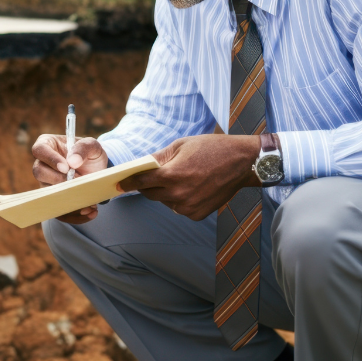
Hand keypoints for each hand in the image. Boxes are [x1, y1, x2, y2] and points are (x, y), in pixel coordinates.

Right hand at [30, 134, 108, 223]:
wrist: (96, 170)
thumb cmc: (89, 153)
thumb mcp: (92, 145)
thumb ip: (83, 148)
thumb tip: (72, 162)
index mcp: (47, 145)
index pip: (40, 149)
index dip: (50, 159)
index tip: (66, 167)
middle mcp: (42, 164)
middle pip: (39, 172)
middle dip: (58, 180)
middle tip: (77, 182)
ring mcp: (46, 183)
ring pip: (46, 193)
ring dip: (66, 198)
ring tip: (88, 202)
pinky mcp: (53, 199)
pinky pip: (57, 211)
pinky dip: (73, 215)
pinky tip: (90, 212)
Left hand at [121, 134, 259, 220]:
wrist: (242, 162)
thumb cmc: (211, 149)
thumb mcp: (181, 146)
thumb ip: (159, 157)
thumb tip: (141, 165)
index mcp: (172, 175)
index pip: (141, 182)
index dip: (128, 182)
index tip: (119, 184)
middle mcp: (178, 194)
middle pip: (150, 194)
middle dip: (148, 186)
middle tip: (151, 177)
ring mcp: (188, 207)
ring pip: (165, 202)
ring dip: (165, 192)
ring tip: (179, 179)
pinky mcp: (197, 214)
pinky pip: (179, 208)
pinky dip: (179, 200)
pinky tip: (191, 188)